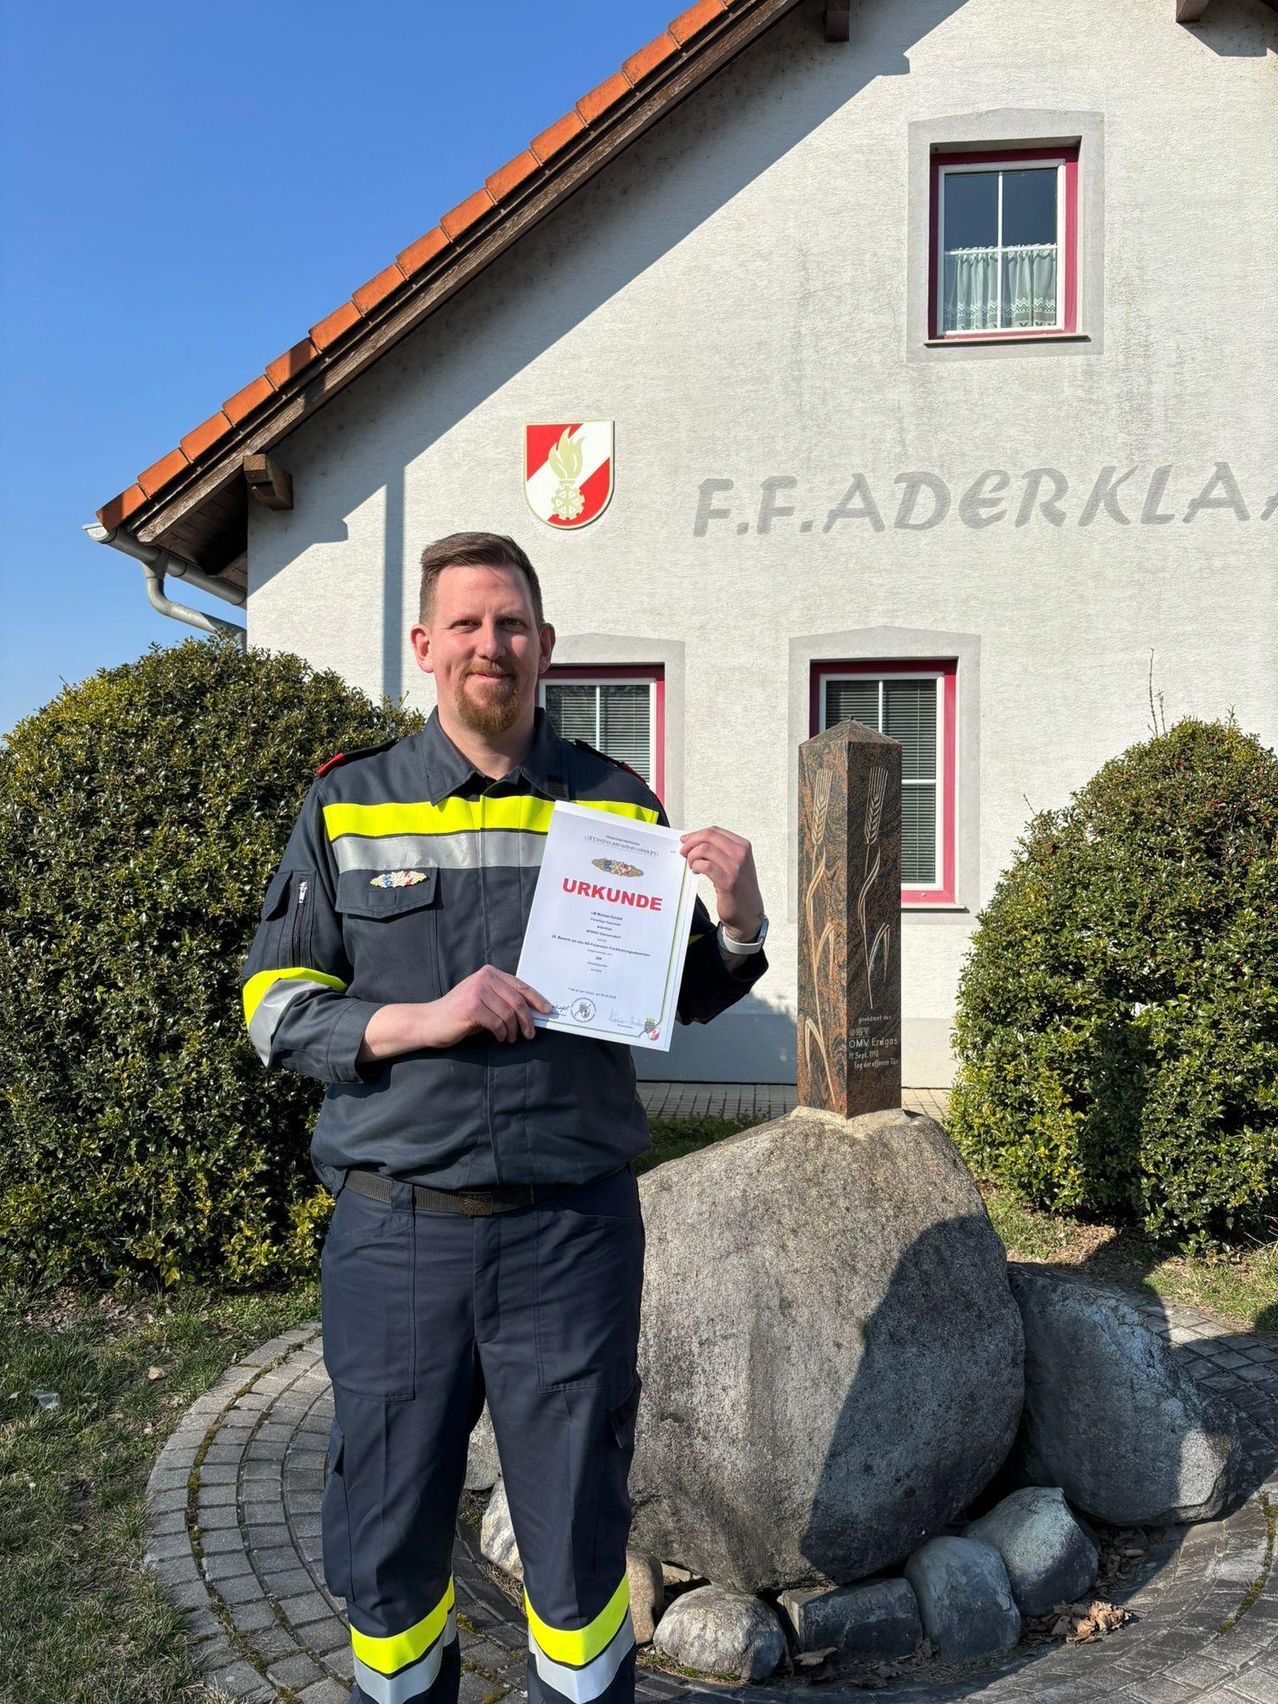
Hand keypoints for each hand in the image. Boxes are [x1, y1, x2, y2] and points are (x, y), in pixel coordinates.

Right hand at [422, 966, 551, 1046]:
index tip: (547, 1010)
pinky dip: (502, 1034)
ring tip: (510, 1038)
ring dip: (513, 1030)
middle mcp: (484, 978)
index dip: (537, 999)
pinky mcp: (472, 1008)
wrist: (430, 1022)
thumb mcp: (482, 999)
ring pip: (509, 1014)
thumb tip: (531, 1012)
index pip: (520, 986)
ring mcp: (477, 992)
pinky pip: (498, 1024)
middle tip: (530, 1034)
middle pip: (517, 1001)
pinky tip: (499, 1038)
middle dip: (527, 1020)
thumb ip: (502, 999)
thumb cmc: (459, 1013)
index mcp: (489, 973)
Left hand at [679, 826, 763, 939]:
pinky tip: (696, 871)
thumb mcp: (735, 863)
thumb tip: (693, 840)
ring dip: (692, 856)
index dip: (696, 834)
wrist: (748, 912)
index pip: (714, 831)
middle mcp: (741, 854)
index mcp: (743, 846)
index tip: (686, 840)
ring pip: (704, 849)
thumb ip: (719, 850)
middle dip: (691, 843)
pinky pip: (705, 866)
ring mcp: (735, 867)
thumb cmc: (739, 887)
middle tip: (684, 852)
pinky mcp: (728, 881)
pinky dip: (696, 866)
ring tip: (692, 865)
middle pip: (708, 837)